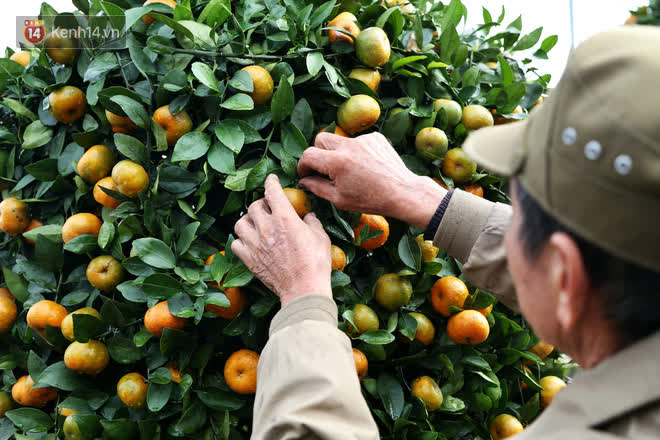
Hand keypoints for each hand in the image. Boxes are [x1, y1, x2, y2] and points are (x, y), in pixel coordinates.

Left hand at [231, 174, 331, 306]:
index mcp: (285, 217)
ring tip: (255, 224)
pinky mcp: (249, 259)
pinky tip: (249, 241)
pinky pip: (236, 243)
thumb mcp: (321, 237)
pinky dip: (241, 240)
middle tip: (268, 208)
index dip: (271, 182)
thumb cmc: (316, 263)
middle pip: (254, 206)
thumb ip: (312, 222)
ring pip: (240, 223)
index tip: (271, 180)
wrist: (304, 289)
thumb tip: (307, 215)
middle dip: (261, 204)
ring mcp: (255, 244)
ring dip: (248, 220)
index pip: (272, 191)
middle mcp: (266, 227)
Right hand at [298, 132, 445, 228]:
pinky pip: (357, 141)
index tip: (306, 174)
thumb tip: (303, 181)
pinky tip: (365, 166)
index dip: (303, 166)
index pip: (308, 155)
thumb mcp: (340, 199)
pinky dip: (356, 151)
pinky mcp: (375, 137)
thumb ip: (317, 187)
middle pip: (320, 139)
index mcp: (337, 162)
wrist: (403, 192)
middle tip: (323, 168)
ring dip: (338, 152)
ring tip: (350, 170)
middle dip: (317, 152)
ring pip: (340, 140)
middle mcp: (348, 146)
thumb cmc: (371, 200)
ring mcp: (363, 139)